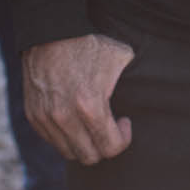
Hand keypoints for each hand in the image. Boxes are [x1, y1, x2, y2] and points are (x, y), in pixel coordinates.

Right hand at [23, 34, 135, 164]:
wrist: (51, 32)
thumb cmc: (90, 45)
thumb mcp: (121, 58)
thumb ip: (134, 82)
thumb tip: (156, 90)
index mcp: (90, 106)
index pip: (110, 148)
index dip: (123, 139)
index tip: (124, 123)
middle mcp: (65, 117)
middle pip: (89, 157)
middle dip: (104, 146)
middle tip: (109, 127)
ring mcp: (46, 118)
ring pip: (69, 152)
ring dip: (84, 144)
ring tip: (92, 124)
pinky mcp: (33, 116)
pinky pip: (53, 141)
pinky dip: (66, 136)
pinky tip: (75, 118)